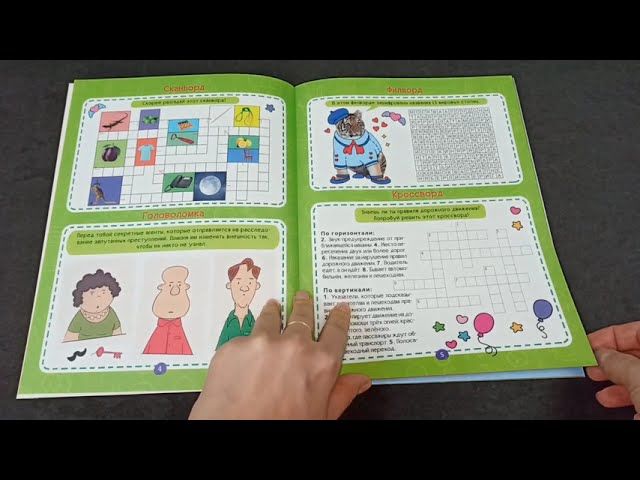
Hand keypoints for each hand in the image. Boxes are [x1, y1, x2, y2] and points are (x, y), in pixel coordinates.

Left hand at [189, 291, 370, 418]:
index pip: (336, 331)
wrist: (235, 433)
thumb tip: (361, 380)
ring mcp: (262, 342)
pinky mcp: (234, 346)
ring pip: (270, 317)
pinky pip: (244, 337)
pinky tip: (246, 345)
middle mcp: (294, 345)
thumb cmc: (282, 429)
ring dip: (274, 311)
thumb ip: (341, 394)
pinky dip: (248, 340)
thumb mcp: (321, 417)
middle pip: (302, 315)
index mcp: (321, 363)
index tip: (340, 308)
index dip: (338, 318)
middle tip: (303, 297)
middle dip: (304, 305)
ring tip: (274, 306)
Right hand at [587, 321, 639, 419]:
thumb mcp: (639, 379)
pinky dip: (634, 399)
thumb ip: (618, 362)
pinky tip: (622, 407)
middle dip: (614, 361)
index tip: (592, 345)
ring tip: (602, 390)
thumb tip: (602, 355)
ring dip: (620, 383)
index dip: (613, 335)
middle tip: (594, 365)